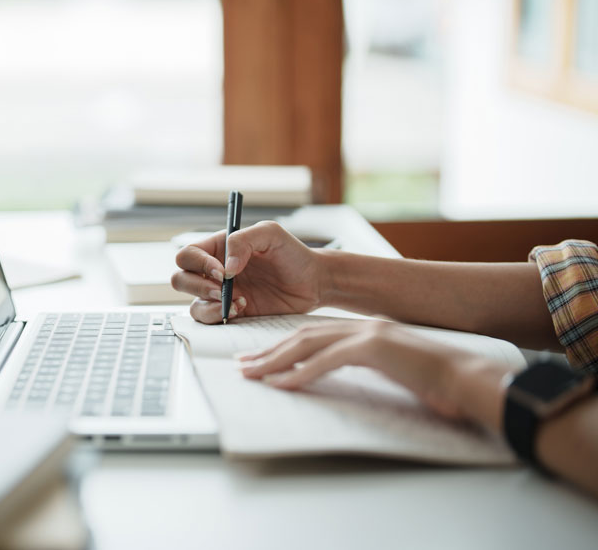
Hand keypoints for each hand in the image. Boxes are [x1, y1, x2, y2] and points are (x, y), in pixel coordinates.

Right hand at [171, 221, 325, 323]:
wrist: (312, 282)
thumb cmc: (291, 253)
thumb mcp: (271, 234)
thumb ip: (244, 241)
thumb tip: (226, 266)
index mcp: (217, 248)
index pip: (188, 255)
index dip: (198, 264)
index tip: (222, 271)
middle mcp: (213, 272)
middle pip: (181, 279)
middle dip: (198, 286)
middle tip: (223, 290)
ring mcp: (220, 295)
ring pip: (192, 304)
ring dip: (209, 306)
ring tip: (238, 302)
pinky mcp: (230, 313)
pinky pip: (210, 320)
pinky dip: (220, 317)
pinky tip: (243, 309)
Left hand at [237, 320, 513, 426]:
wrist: (468, 380)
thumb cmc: (437, 384)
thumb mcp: (393, 374)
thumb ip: (365, 370)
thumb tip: (336, 383)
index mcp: (365, 331)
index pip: (313, 336)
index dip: (282, 348)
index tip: (260, 361)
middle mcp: (362, 328)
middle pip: (302, 337)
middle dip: (269, 353)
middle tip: (243, 367)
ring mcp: (368, 335)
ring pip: (307, 345)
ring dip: (276, 362)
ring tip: (252, 376)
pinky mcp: (374, 349)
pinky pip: (327, 361)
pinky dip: (301, 374)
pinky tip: (282, 384)